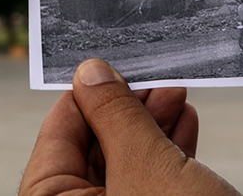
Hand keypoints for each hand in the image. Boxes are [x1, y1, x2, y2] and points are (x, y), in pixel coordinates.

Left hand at [19, 58, 239, 195]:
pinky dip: (168, 149)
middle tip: (153, 74)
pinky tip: (185, 121)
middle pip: (92, 148)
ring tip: (175, 93)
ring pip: (125, 162)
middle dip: (126, 107)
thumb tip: (91, 71)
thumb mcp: (145, 165)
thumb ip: (115, 115)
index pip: (57, 136)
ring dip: (152, 123)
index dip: (86, 93)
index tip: (108, 60)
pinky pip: (149, 182)